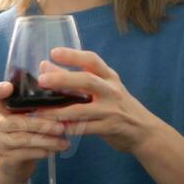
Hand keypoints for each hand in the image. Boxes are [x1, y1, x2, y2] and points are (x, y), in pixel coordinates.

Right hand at [0, 77, 70, 183]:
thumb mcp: (30, 115)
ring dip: (46, 140)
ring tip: (64, 143)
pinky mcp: (4, 157)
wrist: (17, 163)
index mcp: (0, 107)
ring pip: (22, 139)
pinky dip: (42, 152)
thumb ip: (39, 105)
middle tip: (61, 127)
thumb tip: (65, 94)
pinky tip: (55, 151)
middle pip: (15, 121)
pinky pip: (25, 153)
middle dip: (40, 124)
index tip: (9, 87)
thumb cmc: (28, 132)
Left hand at [36, 47, 159, 153]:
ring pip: (82, 109)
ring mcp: (112, 110)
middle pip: (87, 81)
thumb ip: (74, 77)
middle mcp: (112, 90)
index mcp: (109, 77)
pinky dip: (68, 129)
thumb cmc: (116, 106)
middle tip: (42, 80)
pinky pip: (85, 129)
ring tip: (39, 111)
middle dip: (63, 79)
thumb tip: (44, 65)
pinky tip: (53, 128)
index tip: (53, 52)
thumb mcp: (101, 88)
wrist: (144, 131)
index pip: (92, 60)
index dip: (73, 55)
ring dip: (58, 111)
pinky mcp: (110, 128)